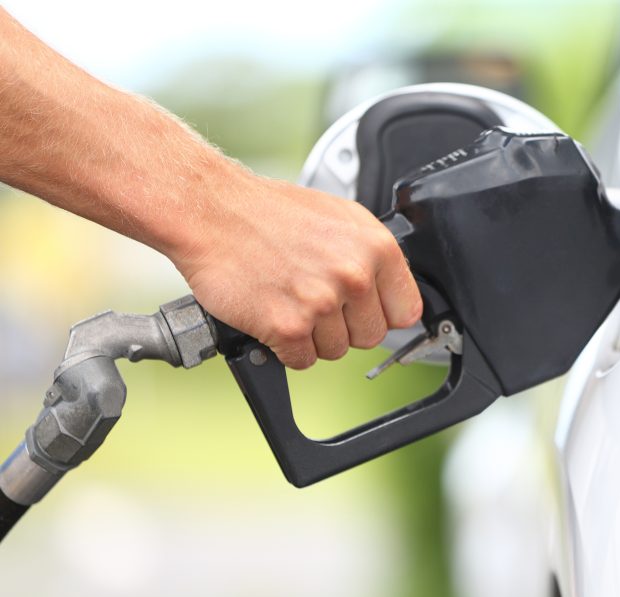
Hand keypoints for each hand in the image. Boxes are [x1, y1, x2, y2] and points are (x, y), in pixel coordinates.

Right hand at [170, 168, 421, 369]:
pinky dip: (285, 347)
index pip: (405, 311)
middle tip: (314, 299)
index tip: (365, 311)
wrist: (212, 211)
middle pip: (370, 336)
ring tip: (289, 299)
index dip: (382, 313)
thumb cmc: (269, 212)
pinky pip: (302, 360)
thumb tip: (391, 291)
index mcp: (375, 248)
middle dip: (344, 325)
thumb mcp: (339, 217)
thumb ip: (371, 256)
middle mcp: (353, 276)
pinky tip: (273, 314)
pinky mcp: (288, 327)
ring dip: (312, 336)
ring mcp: (321, 303)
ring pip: (335, 351)